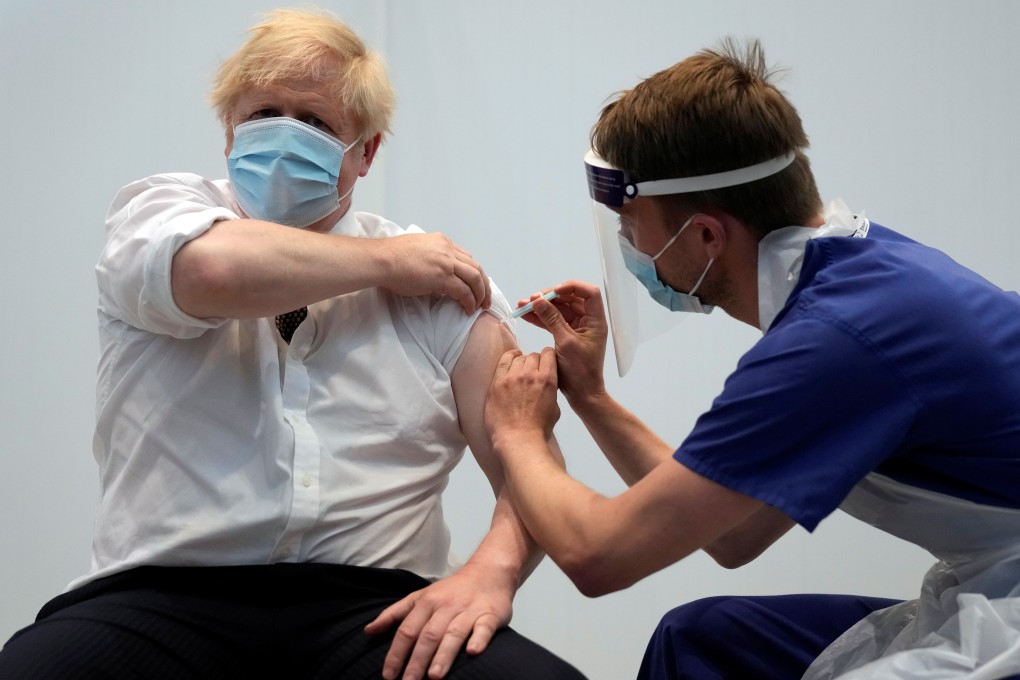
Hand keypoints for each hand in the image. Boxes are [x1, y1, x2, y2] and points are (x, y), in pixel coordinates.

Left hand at [364, 563, 513, 679]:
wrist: (488, 572)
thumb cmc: (451, 591)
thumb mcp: (420, 596)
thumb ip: (394, 614)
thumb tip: (368, 631)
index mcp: (426, 603)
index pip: (407, 630)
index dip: (396, 653)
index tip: (388, 675)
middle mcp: (446, 606)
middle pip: (428, 635)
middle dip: (417, 661)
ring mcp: (468, 610)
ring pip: (454, 633)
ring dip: (443, 655)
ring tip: (434, 676)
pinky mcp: (490, 615)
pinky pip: (484, 627)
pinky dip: (479, 639)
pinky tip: (473, 652)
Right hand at [381, 233, 490, 313]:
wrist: (382, 260)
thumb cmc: (391, 257)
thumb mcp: (416, 250)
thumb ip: (430, 258)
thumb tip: (433, 274)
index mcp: (442, 241)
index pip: (466, 257)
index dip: (474, 272)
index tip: (475, 284)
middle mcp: (448, 249)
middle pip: (476, 267)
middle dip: (484, 284)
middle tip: (485, 298)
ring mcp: (447, 262)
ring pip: (475, 278)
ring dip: (481, 293)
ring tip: (480, 306)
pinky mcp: (443, 276)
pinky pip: (464, 291)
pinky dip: (469, 301)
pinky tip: (468, 309)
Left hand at [485, 347, 560, 451]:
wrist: (518, 440)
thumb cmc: (538, 429)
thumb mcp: (555, 408)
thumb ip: (551, 391)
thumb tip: (546, 383)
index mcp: (547, 380)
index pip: (548, 354)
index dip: (548, 356)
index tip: (546, 361)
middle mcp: (530, 375)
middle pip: (533, 355)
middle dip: (535, 361)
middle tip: (533, 371)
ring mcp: (512, 378)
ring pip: (519, 358)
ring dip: (522, 361)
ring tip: (521, 368)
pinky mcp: (497, 383)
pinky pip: (503, 362)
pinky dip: (509, 358)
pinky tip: (511, 358)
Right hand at [519, 281, 607, 406]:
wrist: (581, 393)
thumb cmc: (580, 370)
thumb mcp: (565, 342)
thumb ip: (552, 319)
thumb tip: (538, 300)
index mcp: (595, 321)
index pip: (589, 293)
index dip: (573, 287)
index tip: (554, 292)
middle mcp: (587, 321)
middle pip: (570, 299)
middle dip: (550, 297)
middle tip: (533, 298)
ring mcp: (576, 328)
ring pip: (558, 310)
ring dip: (542, 306)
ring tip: (522, 304)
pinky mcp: (565, 335)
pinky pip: (552, 321)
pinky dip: (540, 318)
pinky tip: (526, 315)